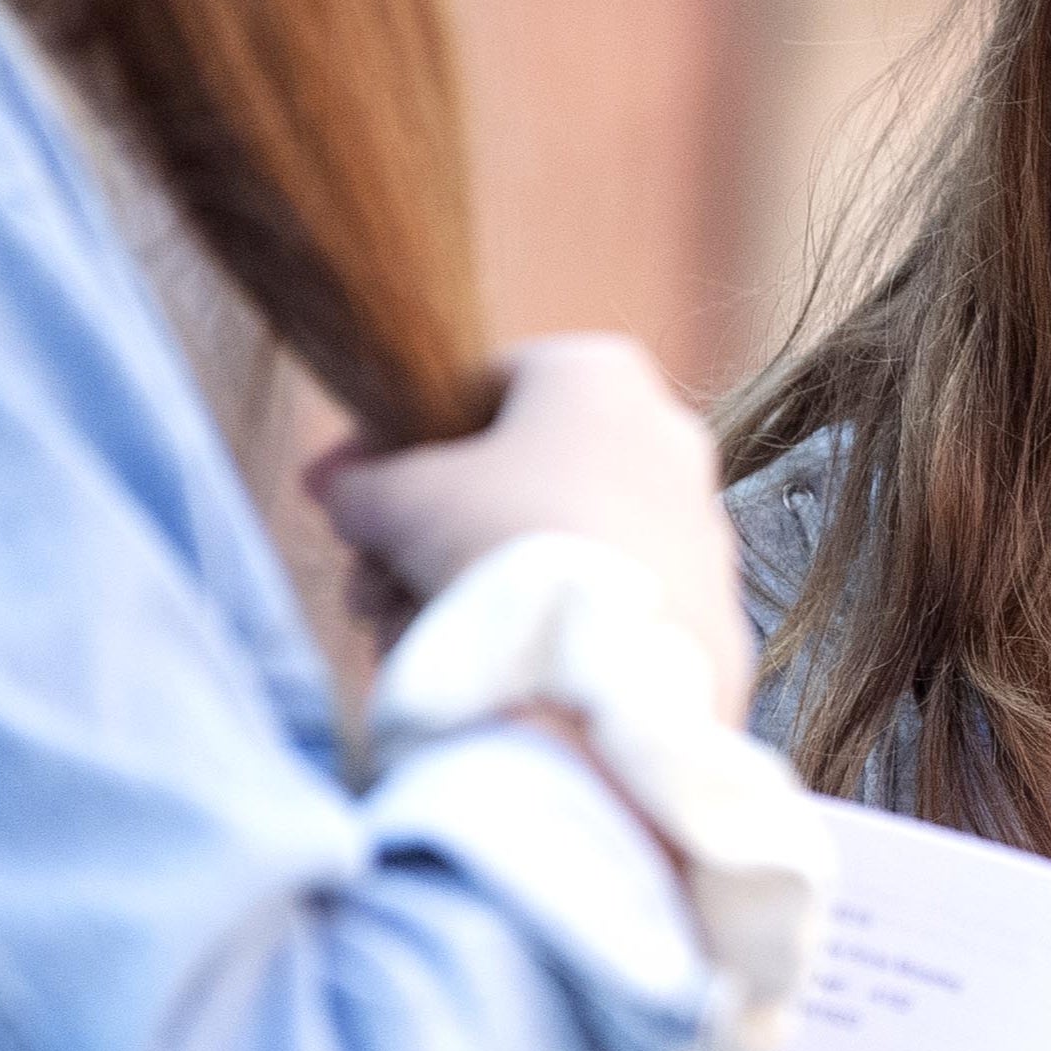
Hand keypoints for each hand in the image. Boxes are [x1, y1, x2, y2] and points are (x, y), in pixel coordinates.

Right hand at [317, 335, 747, 689]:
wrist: (597, 668)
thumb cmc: (495, 542)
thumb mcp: (396, 496)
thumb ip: (363, 481)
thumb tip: (343, 489)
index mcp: (600, 376)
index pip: (477, 389)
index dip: (395, 442)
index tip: (343, 488)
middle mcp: (666, 438)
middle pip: (514, 481)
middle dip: (425, 536)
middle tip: (367, 583)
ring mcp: (696, 529)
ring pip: (550, 552)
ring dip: (465, 591)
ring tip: (404, 636)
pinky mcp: (707, 611)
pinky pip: (599, 610)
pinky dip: (535, 633)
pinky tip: (477, 675)